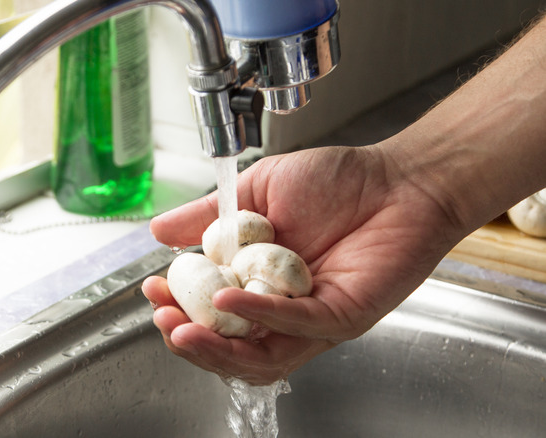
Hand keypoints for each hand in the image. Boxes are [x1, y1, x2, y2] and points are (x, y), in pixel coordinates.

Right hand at [143, 145, 464, 384]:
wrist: (398, 178)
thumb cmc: (337, 183)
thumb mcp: (256, 192)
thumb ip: (209, 215)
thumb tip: (159, 232)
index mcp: (258, 283)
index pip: (210, 313)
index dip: (178, 308)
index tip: (152, 290)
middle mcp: (282, 309)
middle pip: (230, 347)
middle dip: (189, 340)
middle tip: (163, 320)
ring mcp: (312, 319)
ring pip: (259, 356)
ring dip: (216, 347)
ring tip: (183, 330)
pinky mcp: (342, 316)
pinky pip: (296, 326)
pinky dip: (259, 315)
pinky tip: (228, 298)